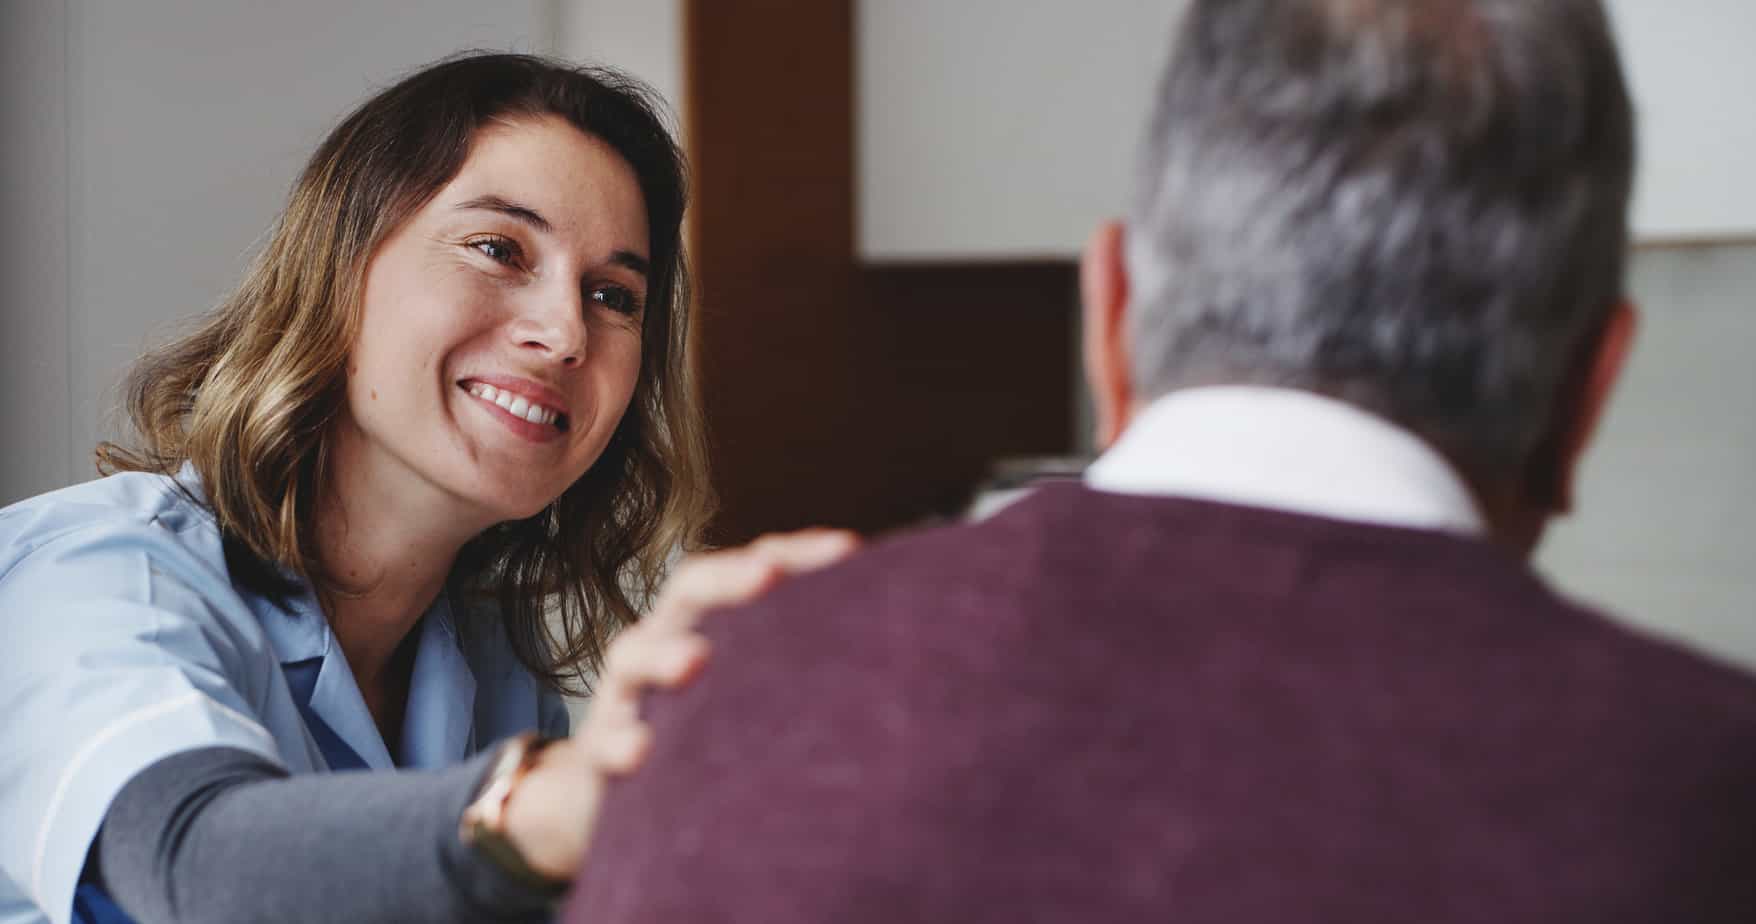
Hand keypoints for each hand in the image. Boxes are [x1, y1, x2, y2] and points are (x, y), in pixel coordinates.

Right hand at [500, 528, 859, 878]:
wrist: (615, 793)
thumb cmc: (708, 728)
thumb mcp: (750, 685)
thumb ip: (800, 656)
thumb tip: (890, 627)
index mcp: (707, 618)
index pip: (750, 567)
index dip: (796, 553)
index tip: (849, 551)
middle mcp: (664, 642)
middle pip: (690, 592)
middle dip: (729, 580)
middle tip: (769, 576)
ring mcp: (624, 696)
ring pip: (633, 658)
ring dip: (666, 656)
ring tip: (696, 663)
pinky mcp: (600, 753)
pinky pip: (603, 744)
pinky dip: (621, 743)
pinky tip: (644, 750)